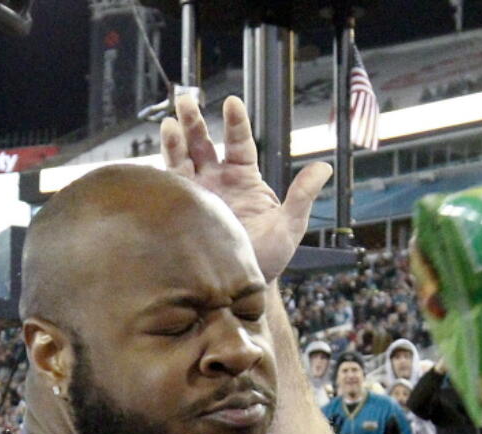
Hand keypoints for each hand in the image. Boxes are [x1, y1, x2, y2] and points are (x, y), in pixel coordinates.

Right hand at [161, 95, 332, 281]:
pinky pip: (169, 187)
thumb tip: (325, 168)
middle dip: (194, 121)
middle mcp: (217, 180)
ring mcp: (197, 193)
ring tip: (168, 124)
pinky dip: (162, 173)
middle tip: (186, 101)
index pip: (239, 143)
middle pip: (203, 143)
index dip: (235, 123)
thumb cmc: (269, 256)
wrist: (242, 285)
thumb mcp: (290, 225)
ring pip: (182, 160)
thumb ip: (302, 195)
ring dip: (174, 141)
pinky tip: (156, 162)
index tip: (231, 102)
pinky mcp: (181, 210)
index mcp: (243, 177)